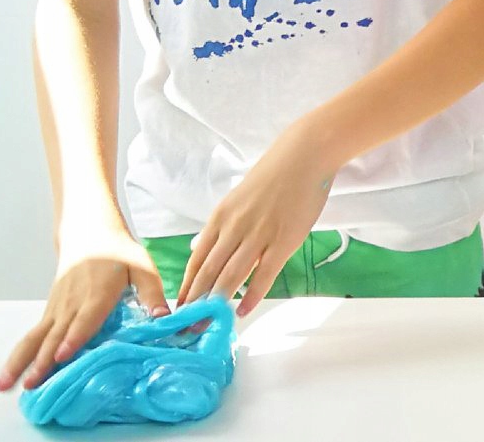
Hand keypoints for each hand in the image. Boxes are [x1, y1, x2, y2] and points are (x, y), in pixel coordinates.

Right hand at [0, 228, 167, 391]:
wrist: (89, 233)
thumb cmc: (119, 253)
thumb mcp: (142, 268)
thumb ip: (152, 294)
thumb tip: (163, 318)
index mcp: (98, 294)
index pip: (85, 319)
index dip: (74, 337)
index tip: (62, 355)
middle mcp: (72, 303)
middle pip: (55, 334)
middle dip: (43, 360)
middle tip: (32, 385)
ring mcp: (57, 308)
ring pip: (36, 337)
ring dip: (21, 361)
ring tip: (6, 384)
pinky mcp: (49, 311)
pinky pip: (33, 335)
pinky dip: (20, 354)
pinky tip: (10, 374)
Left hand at [177, 122, 336, 317]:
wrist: (305, 155)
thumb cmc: (273, 175)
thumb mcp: (236, 198)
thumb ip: (219, 226)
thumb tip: (198, 249)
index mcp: (220, 217)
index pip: (196, 260)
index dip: (186, 288)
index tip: (178, 310)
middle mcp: (234, 228)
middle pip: (208, 273)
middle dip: (195, 304)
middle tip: (186, 328)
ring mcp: (259, 235)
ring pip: (230, 276)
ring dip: (216, 304)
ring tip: (207, 326)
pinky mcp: (283, 240)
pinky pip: (264, 274)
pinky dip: (251, 295)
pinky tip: (243, 311)